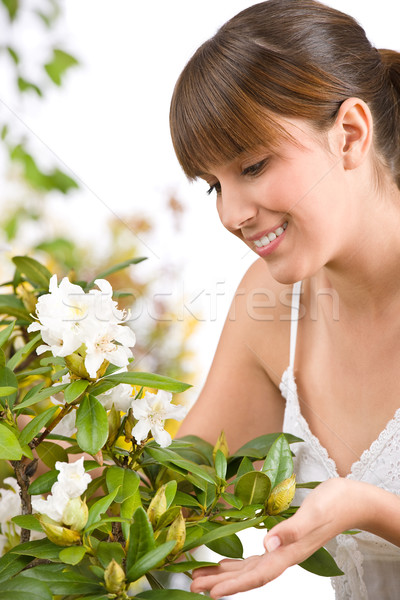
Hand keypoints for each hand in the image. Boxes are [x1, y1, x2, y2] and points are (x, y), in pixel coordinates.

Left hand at [191, 478, 369, 597]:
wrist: (352, 500)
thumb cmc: (335, 504)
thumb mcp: (313, 513)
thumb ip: (292, 530)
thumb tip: (268, 545)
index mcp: (289, 553)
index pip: (258, 575)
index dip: (233, 585)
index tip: (210, 593)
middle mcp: (284, 555)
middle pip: (247, 576)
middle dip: (220, 582)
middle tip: (192, 585)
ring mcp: (283, 550)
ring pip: (248, 568)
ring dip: (224, 574)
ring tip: (199, 577)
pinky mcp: (282, 541)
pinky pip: (255, 558)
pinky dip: (237, 562)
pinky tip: (224, 563)